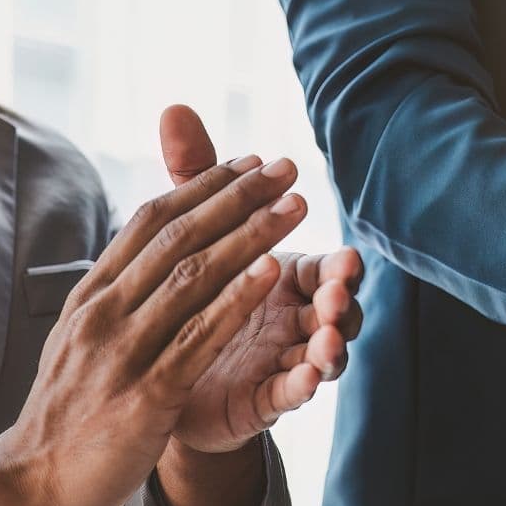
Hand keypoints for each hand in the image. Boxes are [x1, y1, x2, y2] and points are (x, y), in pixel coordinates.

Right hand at [0, 154, 307, 505]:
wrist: (32, 481)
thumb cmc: (69, 408)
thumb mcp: (85, 336)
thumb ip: (121, 291)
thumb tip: (148, 247)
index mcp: (93, 293)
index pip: (152, 221)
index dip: (205, 187)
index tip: (251, 162)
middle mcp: (104, 311)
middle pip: (179, 237)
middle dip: (238, 197)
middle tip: (287, 168)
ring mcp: (124, 351)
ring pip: (195, 278)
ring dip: (251, 237)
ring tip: (295, 206)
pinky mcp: (147, 395)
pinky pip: (199, 338)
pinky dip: (236, 301)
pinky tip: (273, 274)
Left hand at [156, 106, 361, 453]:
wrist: (158, 379)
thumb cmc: (191, 298)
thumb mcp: (190, 235)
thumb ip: (195, 180)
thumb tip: (175, 108)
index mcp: (284, 277)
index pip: (320, 264)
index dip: (335, 261)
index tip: (347, 255)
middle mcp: (292, 316)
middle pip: (332, 305)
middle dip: (340, 297)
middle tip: (338, 289)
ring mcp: (283, 358)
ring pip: (324, 351)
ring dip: (332, 344)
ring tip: (329, 339)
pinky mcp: (267, 397)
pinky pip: (292, 392)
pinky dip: (303, 383)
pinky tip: (306, 375)